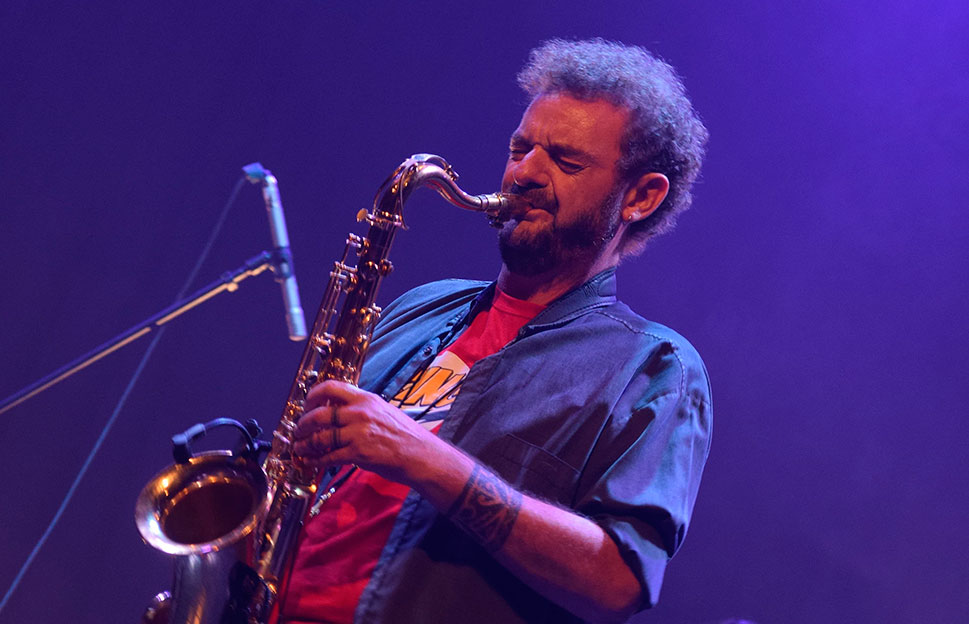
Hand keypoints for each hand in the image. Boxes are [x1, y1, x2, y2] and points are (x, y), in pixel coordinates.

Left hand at [291, 380, 435, 485]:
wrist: (420, 454)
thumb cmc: (404, 435)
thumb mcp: (383, 410)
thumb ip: (360, 408)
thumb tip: (338, 411)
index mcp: (366, 398)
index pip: (331, 387)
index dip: (312, 396)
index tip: (307, 405)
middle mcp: (360, 412)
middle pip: (319, 414)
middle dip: (303, 424)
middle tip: (299, 430)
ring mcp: (358, 433)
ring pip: (320, 437)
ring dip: (305, 444)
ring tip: (300, 447)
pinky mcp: (358, 453)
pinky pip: (329, 457)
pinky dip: (316, 460)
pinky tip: (311, 461)